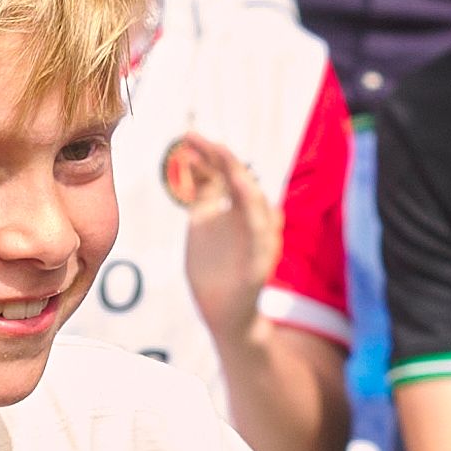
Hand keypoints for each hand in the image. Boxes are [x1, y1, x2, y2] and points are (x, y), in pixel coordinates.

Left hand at [163, 130, 270, 348]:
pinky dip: (258, 226)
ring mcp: (259, 242)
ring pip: (258, 209)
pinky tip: (248, 208)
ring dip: (244, 187)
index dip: (210, 153)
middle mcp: (251, 220)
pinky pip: (262, 243)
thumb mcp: (202, 223)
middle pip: (242, 182)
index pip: (225, 172)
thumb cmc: (214, 268)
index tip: (187, 137)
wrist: (223, 313)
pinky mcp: (260, 267)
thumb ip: (202, 194)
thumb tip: (192, 160)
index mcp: (236, 208)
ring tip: (229, 167)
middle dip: (224, 160)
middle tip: (204, 141)